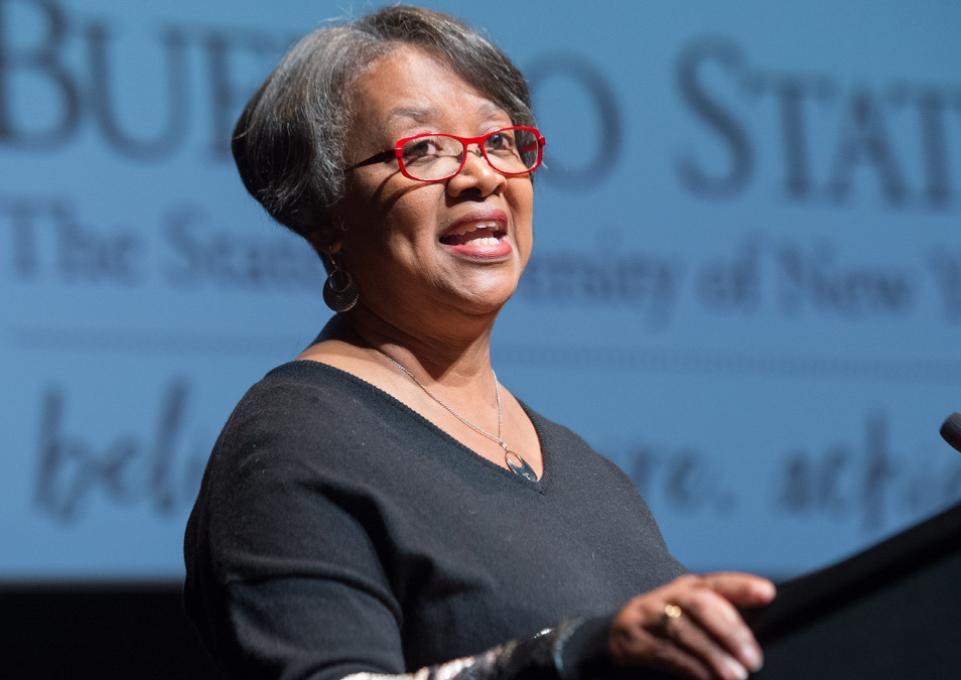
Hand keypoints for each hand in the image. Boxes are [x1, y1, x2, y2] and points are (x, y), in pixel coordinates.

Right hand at [607, 572, 774, 679]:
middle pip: (700, 604)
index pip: (717, 582)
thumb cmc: (664, 629)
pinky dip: (690, 667)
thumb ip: (720, 623)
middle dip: (730, 631)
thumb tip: (755, 644)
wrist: (615, 636)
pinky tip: (708, 679)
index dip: (741, 586)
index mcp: (686, 588)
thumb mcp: (690, 617)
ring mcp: (647, 617)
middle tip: (753, 659)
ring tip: (735, 676)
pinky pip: (665, 653)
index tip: (767, 593)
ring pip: (683, 630)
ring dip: (713, 654)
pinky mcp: (634, 642)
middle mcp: (665, 596)